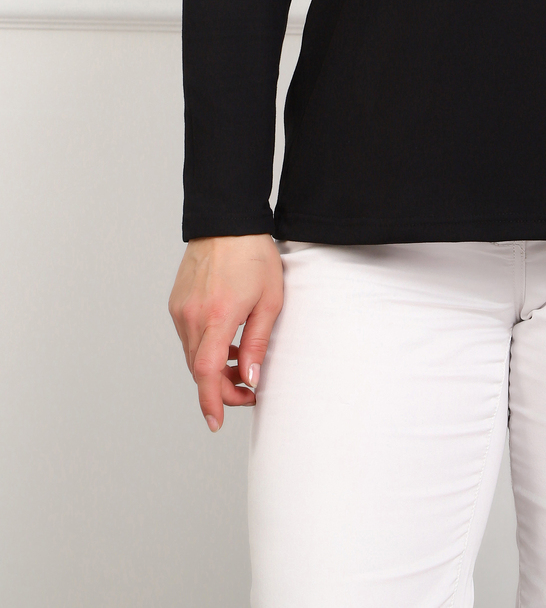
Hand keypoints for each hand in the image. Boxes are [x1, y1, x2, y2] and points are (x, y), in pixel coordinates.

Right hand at [168, 233, 282, 432]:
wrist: (227, 223)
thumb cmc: (254, 256)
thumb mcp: (269, 301)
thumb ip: (258, 342)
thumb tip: (251, 377)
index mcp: (217, 316)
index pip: (207, 372)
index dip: (212, 401)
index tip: (216, 422)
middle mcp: (192, 316)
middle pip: (199, 369)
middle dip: (222, 388)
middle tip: (247, 391)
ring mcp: (180, 309)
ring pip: (193, 354)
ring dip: (214, 367)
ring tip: (242, 362)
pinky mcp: (176, 303)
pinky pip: (189, 337)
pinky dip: (206, 348)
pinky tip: (227, 341)